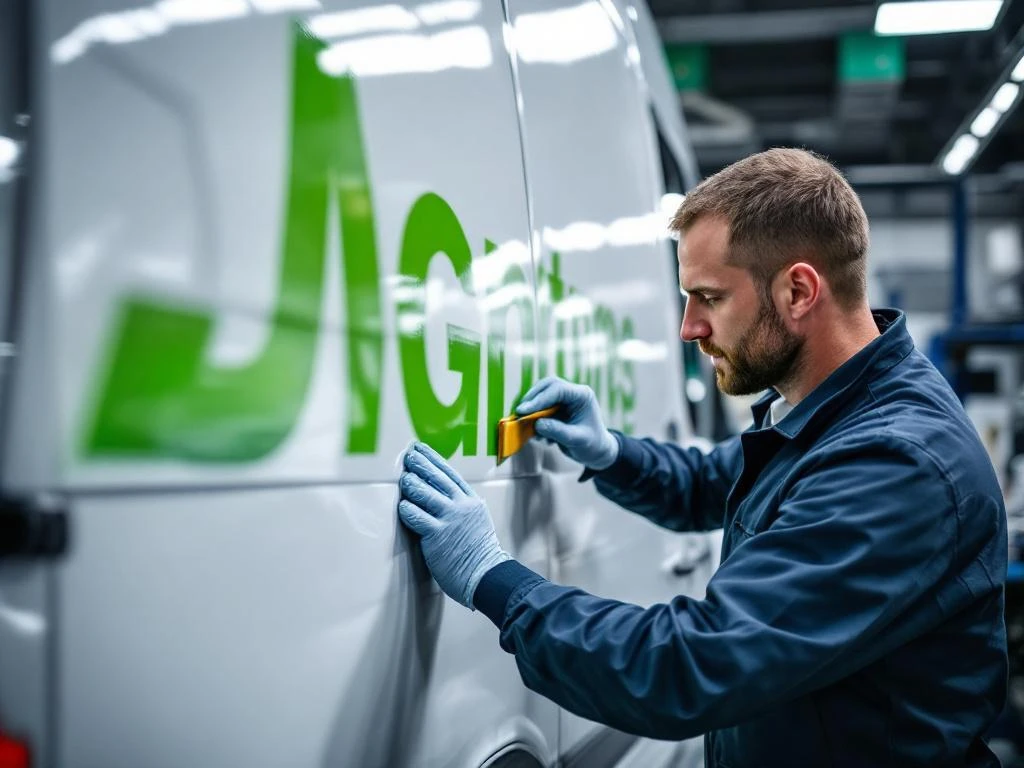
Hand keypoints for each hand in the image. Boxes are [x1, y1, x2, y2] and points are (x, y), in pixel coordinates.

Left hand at [397, 442, 510, 607]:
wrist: (485, 574)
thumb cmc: (479, 553)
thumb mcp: (477, 520)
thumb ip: (462, 506)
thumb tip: (440, 493)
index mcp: (471, 501)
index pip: (450, 473)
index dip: (434, 459)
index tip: (422, 448)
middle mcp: (461, 506)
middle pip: (437, 478)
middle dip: (421, 464)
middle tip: (408, 455)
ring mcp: (450, 519)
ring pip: (425, 493)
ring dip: (411, 484)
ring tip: (403, 478)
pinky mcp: (437, 534)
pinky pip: (416, 516)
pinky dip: (407, 509)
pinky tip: (402, 506)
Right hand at [516, 377, 618, 469]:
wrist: (596, 452)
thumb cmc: (592, 444)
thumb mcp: (577, 440)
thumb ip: (558, 431)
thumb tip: (537, 424)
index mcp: (581, 395)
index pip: (558, 390)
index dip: (539, 399)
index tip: (524, 411)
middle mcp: (572, 393)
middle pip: (547, 386)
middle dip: (532, 398)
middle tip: (519, 412)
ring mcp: (563, 400)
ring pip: (541, 395)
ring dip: (531, 409)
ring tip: (526, 425)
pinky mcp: (555, 409)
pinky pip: (539, 407)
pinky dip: (533, 419)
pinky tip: (537, 435)